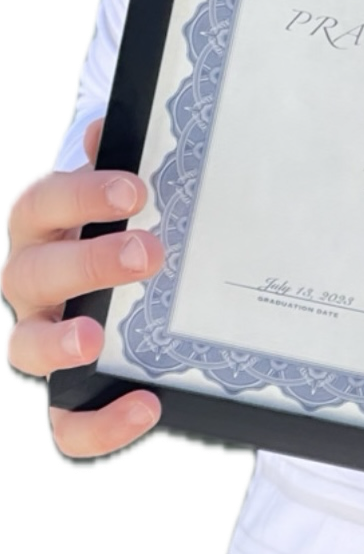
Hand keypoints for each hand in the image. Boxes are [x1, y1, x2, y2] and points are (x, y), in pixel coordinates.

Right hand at [2, 119, 163, 457]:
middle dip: (86, 262)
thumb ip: (118, 162)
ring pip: (26, 351)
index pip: (40, 203)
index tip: (135, 189)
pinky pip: (64, 425)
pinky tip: (144, 406)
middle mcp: (29, 285)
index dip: (80, 194)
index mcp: (40, 227)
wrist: (125, 284)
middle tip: (148, 253)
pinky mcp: (65, 397)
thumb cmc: (121, 226)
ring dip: (59, 342)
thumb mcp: (124, 195)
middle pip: (31, 273)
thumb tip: (108, 128)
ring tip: (95, 339)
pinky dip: (98, 425)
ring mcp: (40, 341)